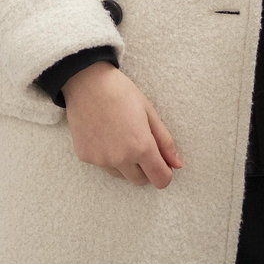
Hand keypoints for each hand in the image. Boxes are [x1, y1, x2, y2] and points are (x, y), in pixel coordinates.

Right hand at [63, 61, 182, 187]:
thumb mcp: (149, 113)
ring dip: (126, 164)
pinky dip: (107, 156)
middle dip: (145, 168)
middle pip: (141, 181)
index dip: (165, 173)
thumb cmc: (121, 92)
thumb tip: (177, 164)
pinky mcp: (85, 157)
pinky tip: (105, 134)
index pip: (160, 180)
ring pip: (121, 175)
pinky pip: (103, 165)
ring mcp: (101, 160)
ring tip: (121, 137)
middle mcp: (120, 159)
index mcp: (141, 147)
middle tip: (141, 145)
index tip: (163, 163)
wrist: (87, 82)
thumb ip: (165, 142)